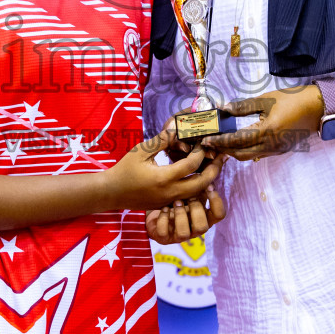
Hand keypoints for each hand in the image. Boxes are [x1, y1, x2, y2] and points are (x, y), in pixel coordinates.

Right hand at [103, 122, 223, 210]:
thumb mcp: (141, 151)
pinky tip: (201, 176)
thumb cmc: (125, 169)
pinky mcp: (168, 205)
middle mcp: (170, 192)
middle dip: (214, 170)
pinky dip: (198, 187)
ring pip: (197, 193)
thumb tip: (177, 128)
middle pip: (201, 183)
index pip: (191, 164)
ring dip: (209, 180)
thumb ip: (161, 140)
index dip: (200, 152)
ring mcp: (170, 201)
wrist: (112, 193)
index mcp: (164, 178)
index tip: (203, 142)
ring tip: (216, 166)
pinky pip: (189, 197)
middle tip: (222, 157)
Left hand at [145, 183, 227, 244]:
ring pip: (184, 233)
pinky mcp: (164, 237)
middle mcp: (194, 228)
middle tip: (188, 195)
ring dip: (180, 215)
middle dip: (195, 209)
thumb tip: (217, 159)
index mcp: (205, 217)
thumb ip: (203, 183)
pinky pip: (164, 232)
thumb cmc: (178, 198)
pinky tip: (163, 208)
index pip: (219, 215)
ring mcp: (179, 235)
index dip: (216, 202)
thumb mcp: (192, 191)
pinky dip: (163, 219)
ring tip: (175, 202)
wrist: (156, 210)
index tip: (209, 186)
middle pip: (203, 226)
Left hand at [203, 86, 323, 161]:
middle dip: (223, 150)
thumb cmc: (293, 100)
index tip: (206, 140)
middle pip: (240, 154)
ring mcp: (276, 150)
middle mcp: (271, 145)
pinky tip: (237, 143)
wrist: (318, 108)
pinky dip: (245, 151)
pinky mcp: (279, 150)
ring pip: (249, 156)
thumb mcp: (266, 99)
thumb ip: (243, 106)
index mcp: (267, 131)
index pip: (236, 140)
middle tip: (209, 143)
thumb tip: (224, 108)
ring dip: (233, 152)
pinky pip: (258, 154)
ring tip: (220, 143)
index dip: (219, 141)